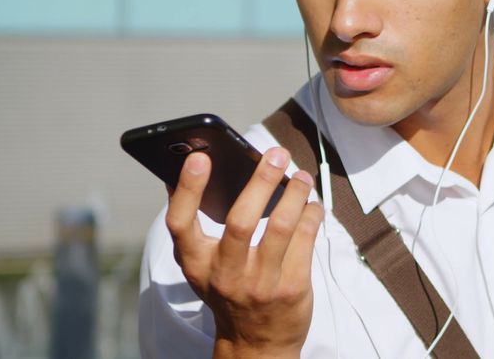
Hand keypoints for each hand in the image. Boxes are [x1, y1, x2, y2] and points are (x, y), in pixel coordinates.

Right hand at [165, 147, 323, 358]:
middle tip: (277, 153)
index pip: (181, 223)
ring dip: (296, 193)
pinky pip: (306, 239)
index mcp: (196, 264)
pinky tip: (312, 204)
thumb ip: (195, 227)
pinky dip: (312, 214)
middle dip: (261, 181)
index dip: (188, 189)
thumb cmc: (229, 290)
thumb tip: (183, 173)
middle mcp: (225, 274)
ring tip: (301, 176)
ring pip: (282, 226)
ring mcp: (260, 283)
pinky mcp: (292, 287)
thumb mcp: (203, 266)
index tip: (200, 157)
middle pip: (240, 220)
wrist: (256, 343)